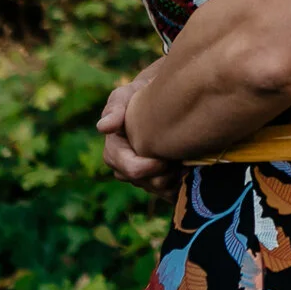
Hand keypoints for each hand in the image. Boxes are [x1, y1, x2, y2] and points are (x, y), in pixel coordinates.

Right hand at [97, 77, 175, 191]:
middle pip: (146, 183)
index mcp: (115, 152)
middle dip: (164, 173)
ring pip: (159, 189)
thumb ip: (115, 108)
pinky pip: (170, 194)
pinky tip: (187, 167)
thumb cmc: (140, 95)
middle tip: (179, 157)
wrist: (161, 99)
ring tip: (184, 158)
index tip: (167, 155)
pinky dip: (181, 184)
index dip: (150, 166)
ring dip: (174, 177)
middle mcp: (125, 169)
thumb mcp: (126, 95)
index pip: (131, 170)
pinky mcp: (158, 183)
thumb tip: (103, 127)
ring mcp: (141, 178)